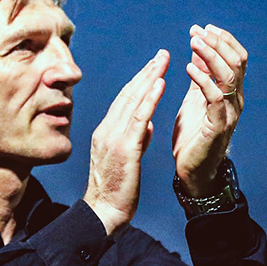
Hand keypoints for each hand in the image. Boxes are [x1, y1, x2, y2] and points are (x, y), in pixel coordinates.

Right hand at [84, 50, 169, 234]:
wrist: (103, 212)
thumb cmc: (116, 191)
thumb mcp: (127, 160)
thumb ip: (137, 139)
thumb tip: (148, 125)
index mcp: (106, 132)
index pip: (125, 100)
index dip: (140, 81)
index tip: (154, 66)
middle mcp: (107, 130)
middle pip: (128, 94)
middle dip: (146, 72)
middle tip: (162, 53)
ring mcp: (114, 137)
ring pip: (133, 101)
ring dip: (150, 77)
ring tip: (163, 60)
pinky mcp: (125, 148)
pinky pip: (139, 118)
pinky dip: (149, 98)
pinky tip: (160, 83)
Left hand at [172, 24, 246, 196]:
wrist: (192, 170)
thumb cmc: (193, 135)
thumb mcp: (194, 98)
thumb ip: (200, 74)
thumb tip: (198, 46)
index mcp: (231, 92)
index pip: (235, 57)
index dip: (221, 40)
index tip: (201, 28)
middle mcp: (235, 100)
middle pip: (236, 61)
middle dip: (217, 43)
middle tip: (197, 32)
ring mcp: (229, 113)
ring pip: (229, 76)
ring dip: (211, 55)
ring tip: (194, 43)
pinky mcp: (218, 126)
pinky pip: (215, 98)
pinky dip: (203, 80)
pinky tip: (189, 68)